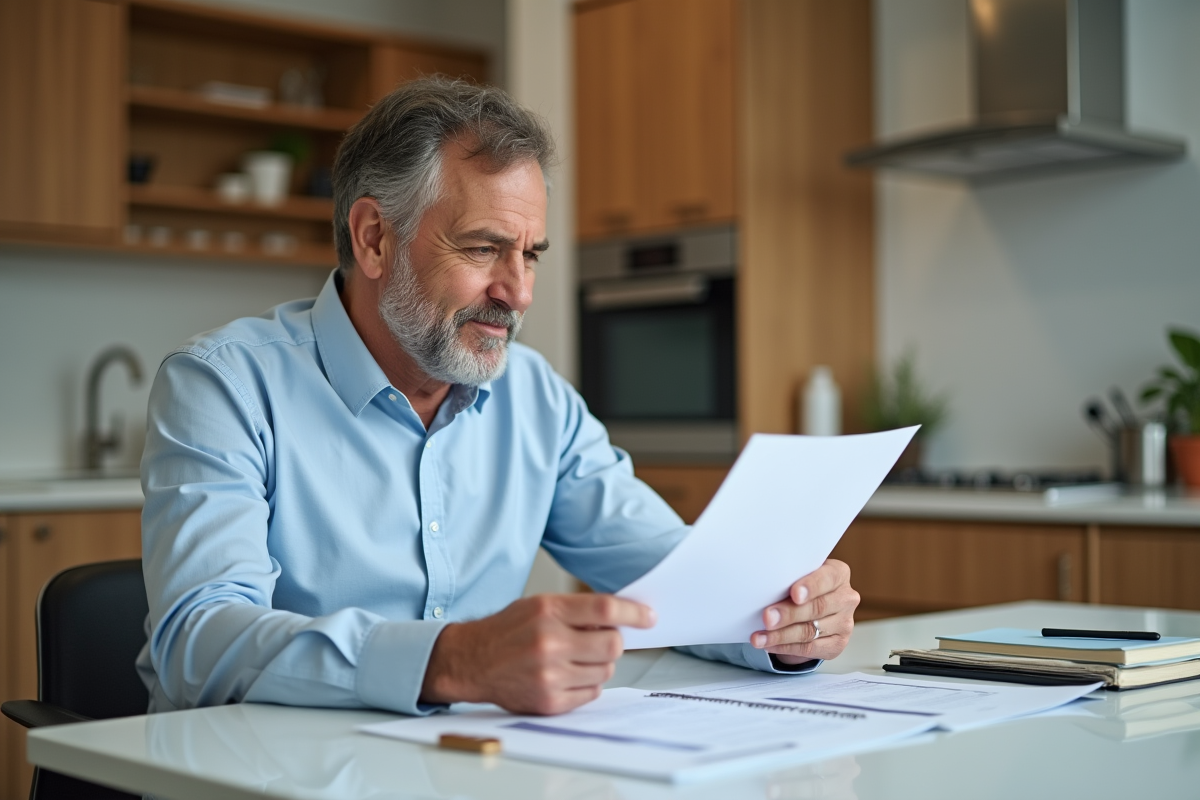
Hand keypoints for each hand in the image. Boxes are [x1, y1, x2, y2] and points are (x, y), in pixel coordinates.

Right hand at [420, 593, 654, 714]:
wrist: (472, 661)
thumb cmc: (508, 631)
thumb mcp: (538, 606)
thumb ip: (577, 610)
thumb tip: (621, 619)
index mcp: (547, 611)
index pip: (605, 609)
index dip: (633, 612)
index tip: (649, 617)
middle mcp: (549, 642)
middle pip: (612, 644)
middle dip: (614, 642)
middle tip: (601, 641)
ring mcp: (549, 675)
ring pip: (605, 671)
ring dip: (599, 664)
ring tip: (575, 659)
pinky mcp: (549, 701)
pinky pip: (591, 694)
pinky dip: (586, 685)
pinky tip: (566, 675)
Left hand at [750, 559, 858, 665]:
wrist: (810, 609)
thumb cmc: (801, 585)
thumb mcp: (798, 575)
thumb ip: (790, 578)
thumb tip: (765, 586)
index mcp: (838, 574)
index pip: (827, 578)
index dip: (811, 586)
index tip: (794, 594)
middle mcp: (846, 598)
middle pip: (817, 608)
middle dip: (789, 614)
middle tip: (767, 618)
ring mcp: (844, 623)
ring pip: (810, 631)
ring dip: (781, 635)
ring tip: (759, 637)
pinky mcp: (837, 644)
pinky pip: (809, 648)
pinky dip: (785, 647)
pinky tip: (769, 644)